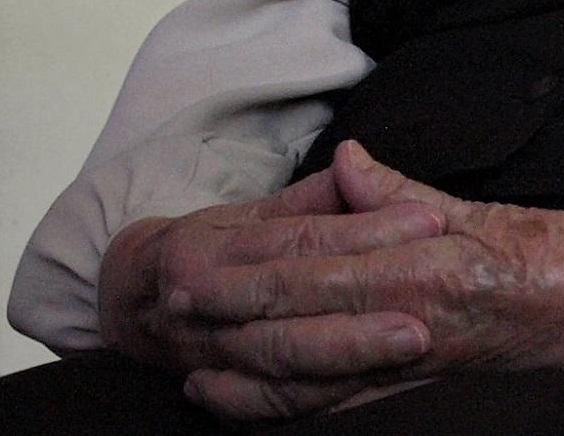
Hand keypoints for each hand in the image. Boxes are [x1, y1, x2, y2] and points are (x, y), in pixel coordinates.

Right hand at [97, 165, 447, 414]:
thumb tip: (355, 162)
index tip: (430, 220)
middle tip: (429, 304)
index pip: (303, 237)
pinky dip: (316, 396)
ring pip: (285, 360)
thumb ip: (309, 195)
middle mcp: (203, 302)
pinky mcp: (218, 386)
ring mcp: (207, 351)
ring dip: (350, 356)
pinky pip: (271, 401)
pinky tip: (366, 385)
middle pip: (293, 306)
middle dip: (362, 305)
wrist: (133, 301)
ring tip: (412, 346)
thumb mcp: (249, 210)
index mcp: (212, 246)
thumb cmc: (206, 247)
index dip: (367, 229)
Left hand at [174, 141, 563, 419]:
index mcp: (427, 264)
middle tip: (165, 303)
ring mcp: (417, 360)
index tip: (193, 258)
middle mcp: (414, 319)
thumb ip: (405, 193)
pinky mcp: (425, 384)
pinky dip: (284, 403)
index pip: (318, 264)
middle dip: (227, 316)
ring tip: (185, 358)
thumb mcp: (486, 207)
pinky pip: (341, 401)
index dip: (249, 267)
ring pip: (311, 370)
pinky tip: (240, 398)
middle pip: (298, 320)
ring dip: (241, 366)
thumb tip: (345, 161)